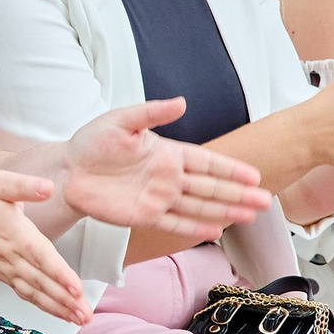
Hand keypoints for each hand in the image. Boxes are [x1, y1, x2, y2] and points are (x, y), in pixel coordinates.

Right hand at [0, 171, 89, 324]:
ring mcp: (7, 269)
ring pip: (35, 292)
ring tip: (80, 319)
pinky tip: (62, 314)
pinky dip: (45, 306)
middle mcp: (11, 255)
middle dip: (65, 299)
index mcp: (14, 232)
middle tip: (86, 314)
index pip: (39, 256)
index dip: (58, 273)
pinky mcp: (4, 275)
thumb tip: (47, 188)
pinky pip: (27, 294)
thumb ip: (22, 185)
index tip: (76, 288)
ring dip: (59, 308)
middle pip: (41, 281)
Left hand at [61, 97, 270, 242]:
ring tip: (250, 217)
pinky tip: (216, 231)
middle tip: (265, 202)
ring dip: (225, 212)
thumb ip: (151, 113)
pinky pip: (174, 224)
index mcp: (167, 153)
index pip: (207, 161)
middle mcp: (168, 177)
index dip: (231, 169)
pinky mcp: (143, 216)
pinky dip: (194, 229)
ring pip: (199, 207)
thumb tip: (181, 102)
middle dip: (238, 194)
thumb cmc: (92, 142)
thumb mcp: (121, 120)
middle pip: (210, 187)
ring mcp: (158, 198)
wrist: (67, 171)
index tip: (255, 175)